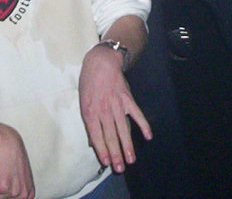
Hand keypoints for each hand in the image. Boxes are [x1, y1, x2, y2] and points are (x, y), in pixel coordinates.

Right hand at [0, 125, 34, 198]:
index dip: (5, 194)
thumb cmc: (12, 157)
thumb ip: (17, 190)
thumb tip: (9, 196)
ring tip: (0, 173)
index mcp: (29, 194)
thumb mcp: (21, 178)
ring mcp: (13, 192)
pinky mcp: (1, 188)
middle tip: (3, 176)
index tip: (5, 185)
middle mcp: (23, 195)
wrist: (7, 144)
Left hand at [78, 44, 150, 173]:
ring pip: (123, 129)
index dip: (102, 150)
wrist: (101, 62)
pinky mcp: (128, 99)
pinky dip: (143, 124)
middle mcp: (104, 110)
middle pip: (111, 136)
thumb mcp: (83, 102)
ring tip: (131, 159)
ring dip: (128, 145)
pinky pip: (137, 114)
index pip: (97, 136)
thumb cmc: (89, 83)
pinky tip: (148, 136)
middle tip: (120, 168)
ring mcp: (117, 105)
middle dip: (115, 153)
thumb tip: (93, 142)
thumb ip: (90, 122)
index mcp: (91, 112)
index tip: (107, 163)